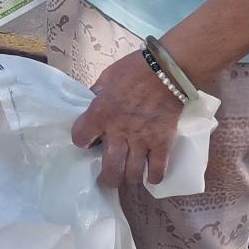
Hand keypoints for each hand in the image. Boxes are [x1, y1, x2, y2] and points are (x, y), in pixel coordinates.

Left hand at [72, 52, 185, 188]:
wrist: (168, 70)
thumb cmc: (135, 69)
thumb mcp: (107, 76)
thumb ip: (97, 93)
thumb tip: (92, 101)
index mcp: (101, 113)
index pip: (80, 138)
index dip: (82, 140)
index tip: (88, 140)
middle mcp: (119, 132)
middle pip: (110, 169)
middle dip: (107, 177)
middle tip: (108, 176)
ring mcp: (142, 140)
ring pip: (132, 174)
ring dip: (128, 179)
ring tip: (127, 176)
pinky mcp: (162, 143)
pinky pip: (157, 170)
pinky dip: (153, 176)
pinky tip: (149, 176)